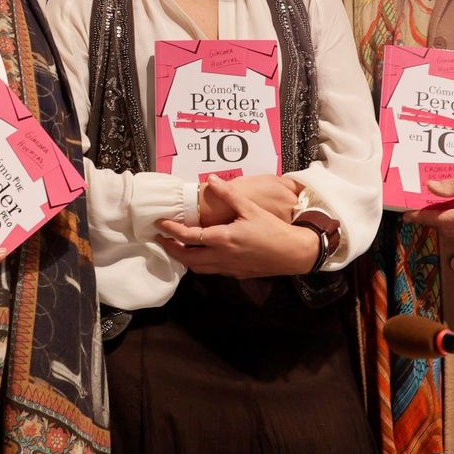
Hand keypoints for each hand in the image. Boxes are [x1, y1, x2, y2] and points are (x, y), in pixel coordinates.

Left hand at [158, 176, 320, 277]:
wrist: (294, 253)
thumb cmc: (273, 229)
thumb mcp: (250, 208)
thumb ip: (228, 194)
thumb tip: (211, 180)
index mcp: (222, 239)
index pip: (188, 237)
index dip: (171, 230)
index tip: (159, 224)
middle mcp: (222, 256)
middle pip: (187, 258)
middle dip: (171, 249)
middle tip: (161, 239)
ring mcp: (229, 268)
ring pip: (199, 268)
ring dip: (185, 259)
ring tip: (178, 247)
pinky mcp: (237, 274)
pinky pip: (212, 271)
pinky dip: (201, 264)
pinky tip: (203, 254)